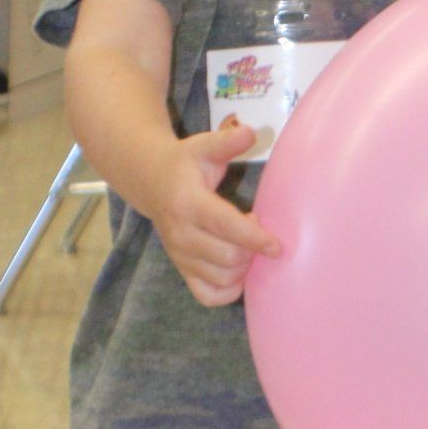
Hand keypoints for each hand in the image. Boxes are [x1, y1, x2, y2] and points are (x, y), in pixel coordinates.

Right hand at [149, 123, 279, 306]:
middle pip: (228, 258)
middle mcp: (182, 234)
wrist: (149, 182)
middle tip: (255, 226)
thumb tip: (250, 132)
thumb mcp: (202, 146)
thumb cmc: (185, 163)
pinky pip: (209, 295)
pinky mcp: (182, 270)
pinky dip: (229, 289)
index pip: (225, 227)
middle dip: (252, 248)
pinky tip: (238, 269)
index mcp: (189, 203)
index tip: (277, 245)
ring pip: (222, 279)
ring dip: (244, 266)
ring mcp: (180, 256)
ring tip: (245, 243)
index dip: (254, 239)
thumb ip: (226, 141)